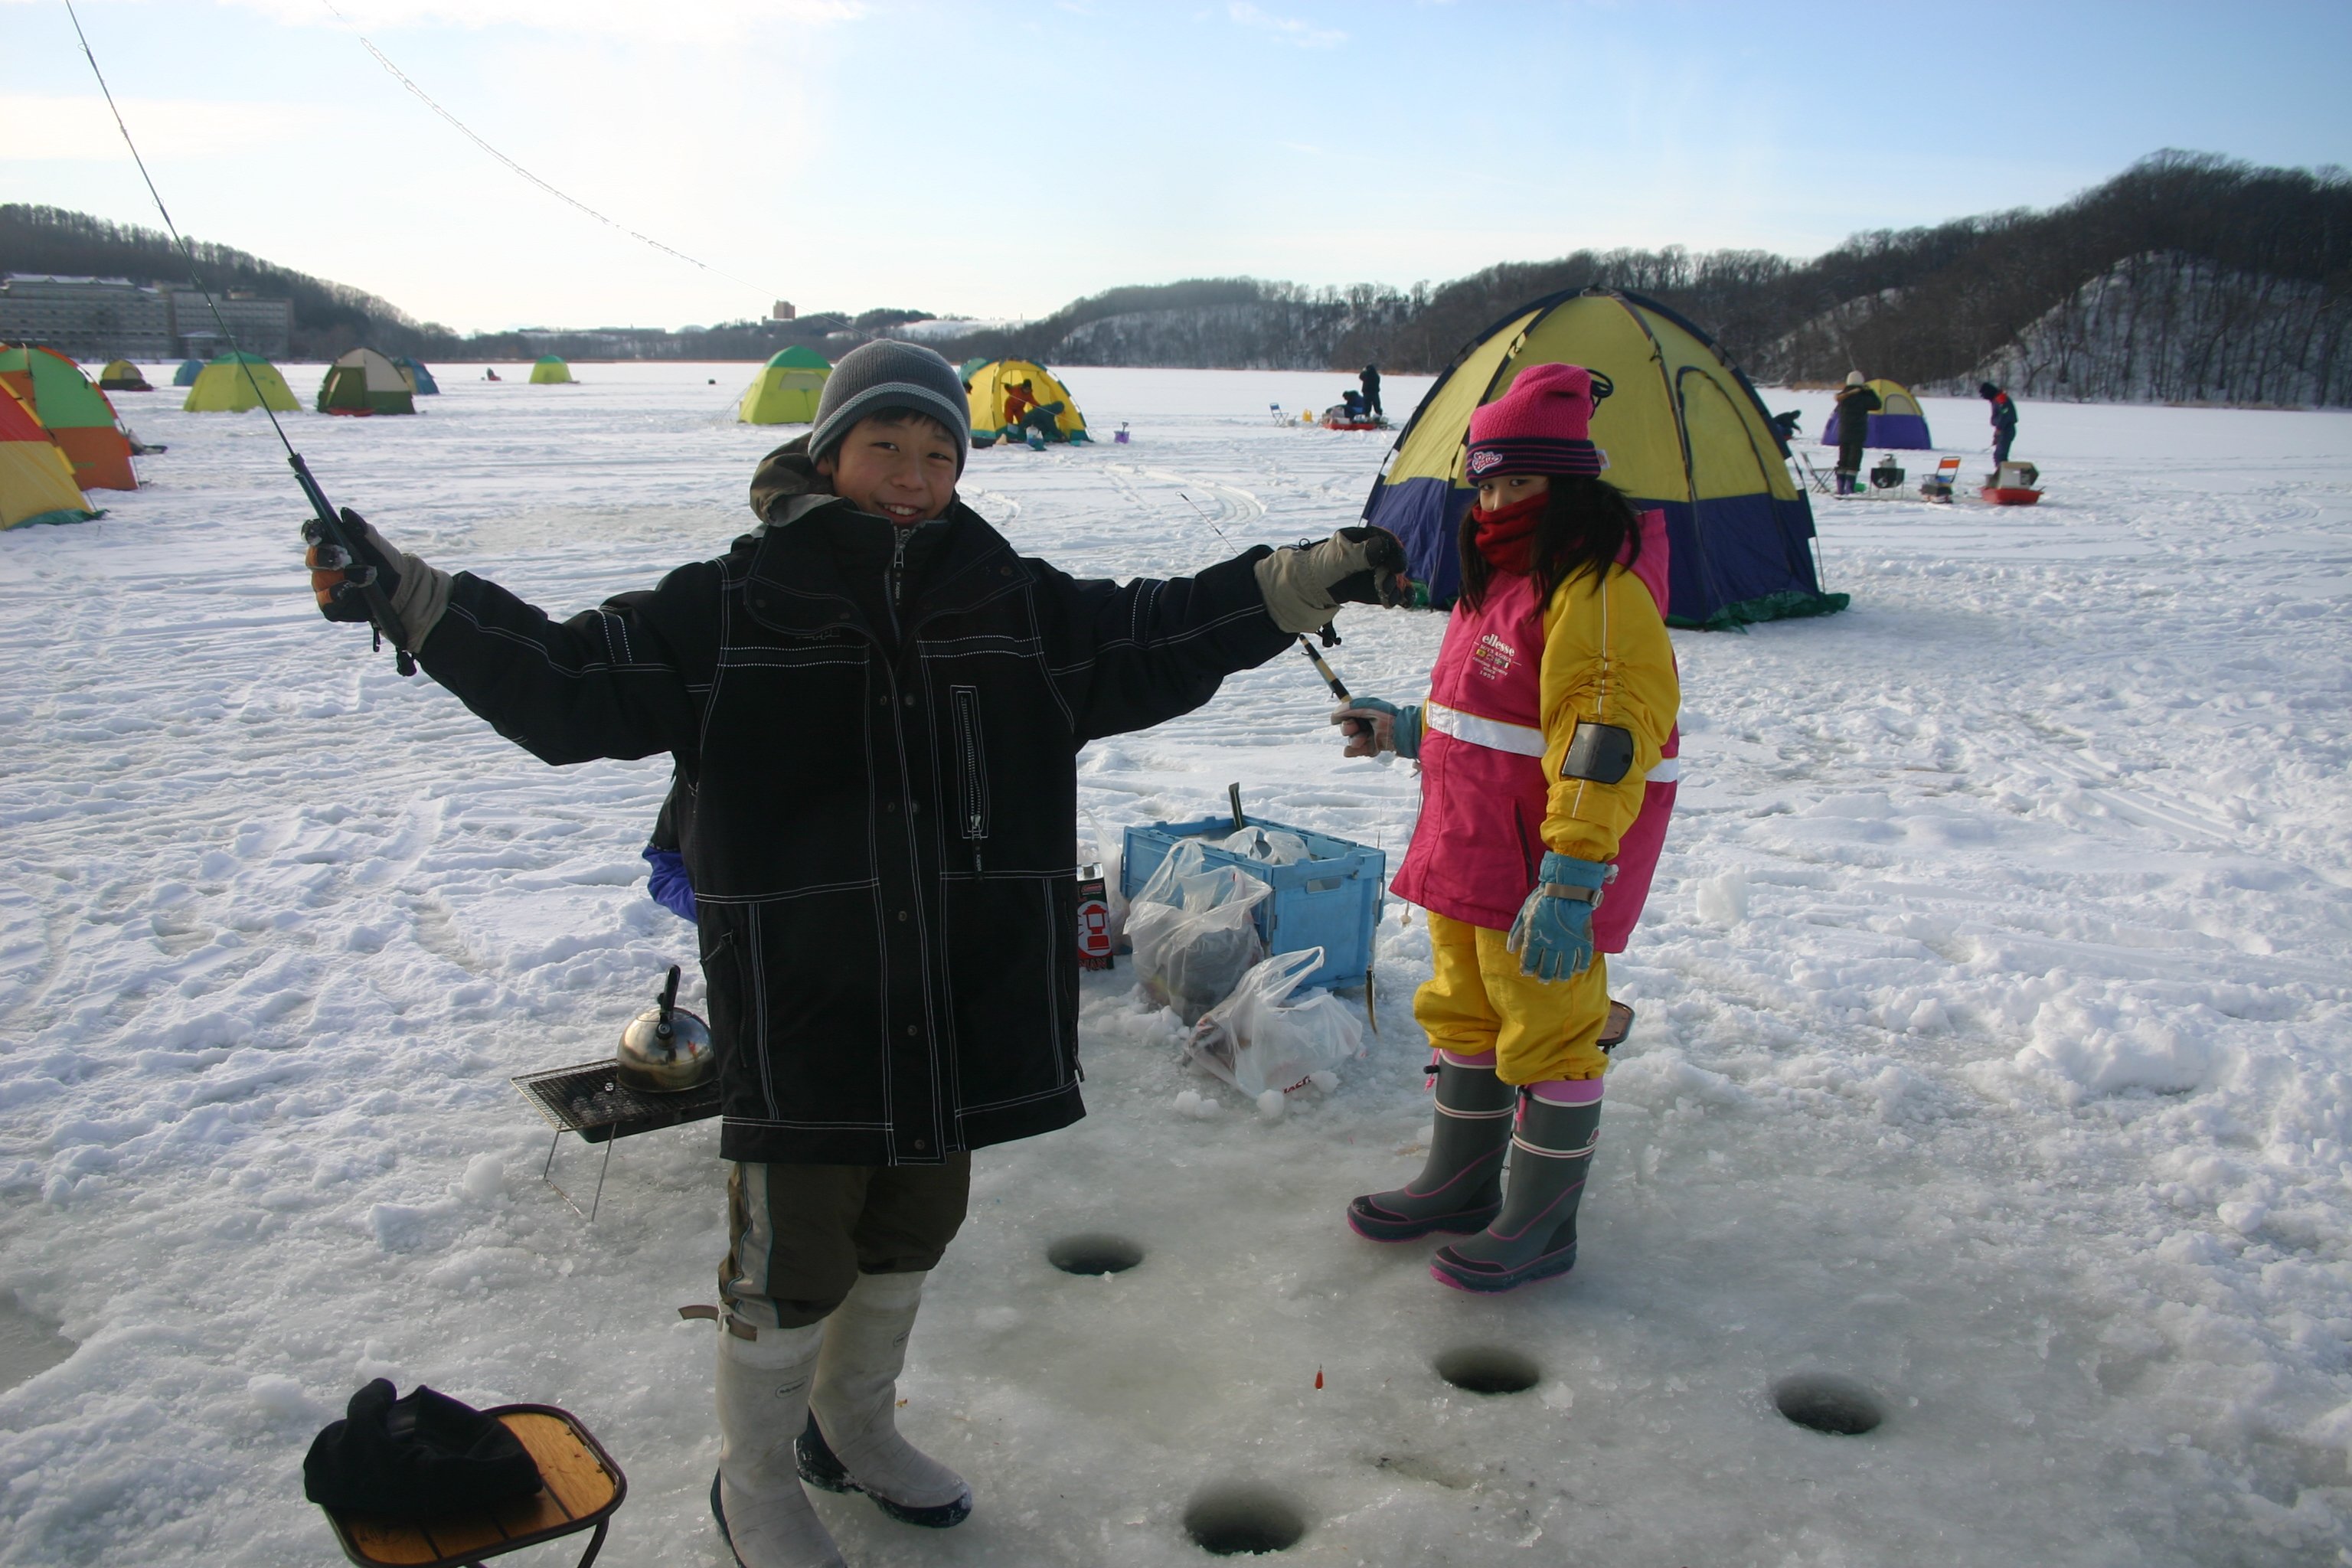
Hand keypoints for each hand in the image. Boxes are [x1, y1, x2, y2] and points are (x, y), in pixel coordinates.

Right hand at [299, 510, 454, 649]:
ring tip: (369, 575)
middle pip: (313, 559)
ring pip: (322, 581)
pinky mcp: (331, 606)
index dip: (311, 532)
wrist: (399, 589)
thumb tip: (345, 513)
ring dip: (344, 577)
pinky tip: (352, 589)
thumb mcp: (377, 545)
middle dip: (326, 556)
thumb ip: (362, 529)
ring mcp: (325, 586)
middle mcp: (322, 565)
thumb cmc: (383, 561)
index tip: (318, 534)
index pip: (313, 534)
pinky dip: (339, 596)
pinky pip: (328, 603)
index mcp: (329, 543)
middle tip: (344, 557)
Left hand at [1324, 526, 1408, 608]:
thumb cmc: (1328, 564)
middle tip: (1385, 587)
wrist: (1320, 584)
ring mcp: (1384, 570)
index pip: (1388, 542)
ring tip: (1388, 600)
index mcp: (1369, 538)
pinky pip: (1398, 591)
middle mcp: (1380, 553)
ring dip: (1397, 589)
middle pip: (1395, 562)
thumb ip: (1360, 553)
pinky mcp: (1385, 587)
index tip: (1396, 568)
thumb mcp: (1340, 557)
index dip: (1395, 554)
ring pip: (1399, 578)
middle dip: (1394, 576)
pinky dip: (1403, 597)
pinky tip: (1405, 603)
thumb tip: (1382, 545)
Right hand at [1330, 697, 1420, 758]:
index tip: (1339, 719)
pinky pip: (1356, 753)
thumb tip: (1333, 716)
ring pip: (1349, 743)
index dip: (1341, 718)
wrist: (1403, 732)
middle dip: (1347, 729)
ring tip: (1362, 740)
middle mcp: (1365, 725)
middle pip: (1345, 730)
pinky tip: (1364, 747)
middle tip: (1354, 728)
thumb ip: (1349, 708)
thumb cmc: (1387, 716)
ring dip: (1353, 741)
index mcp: (1364, 713)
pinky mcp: (1371, 749)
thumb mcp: (1367, 707)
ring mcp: (1368, 738)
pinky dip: (1357, 751)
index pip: (1345, 716)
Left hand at [1505, 852, 1611, 981]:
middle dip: (1544, 975)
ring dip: (1561, 975)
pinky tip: (1578, 970)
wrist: (1566, 890)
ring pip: (1565, 966)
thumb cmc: (1543, 900)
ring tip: (1559, 978)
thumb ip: (1517, 933)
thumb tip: (1510, 949)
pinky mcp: (1582, 940)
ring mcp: (1568, 944)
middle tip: (1543, 980)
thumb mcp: (1524, 914)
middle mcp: (1551, 946)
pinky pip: (1583, 957)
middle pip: (1547, 967)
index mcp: (1535, 939)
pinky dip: (1581, 966)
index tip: (1527, 972)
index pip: (1530, 959)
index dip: (1528, 968)